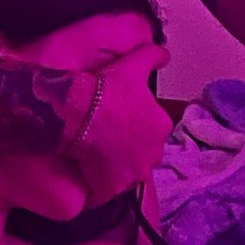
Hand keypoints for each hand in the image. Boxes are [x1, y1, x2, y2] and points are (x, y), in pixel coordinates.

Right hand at [65, 42, 172, 206]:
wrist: (79, 113)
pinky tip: (87, 173)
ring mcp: (133, 174)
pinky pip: (107, 190)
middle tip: (108, 135)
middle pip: (142, 152)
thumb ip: (153, 57)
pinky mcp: (113, 189)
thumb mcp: (133, 66)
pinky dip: (100, 185)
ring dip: (117, 166)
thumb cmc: (108, 90)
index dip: (135, 122)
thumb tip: (165, 54)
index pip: (152, 127)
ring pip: (127, 171)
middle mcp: (153, 154)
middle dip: (129, 147)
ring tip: (96, 154)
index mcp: (161, 126)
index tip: (119, 117)